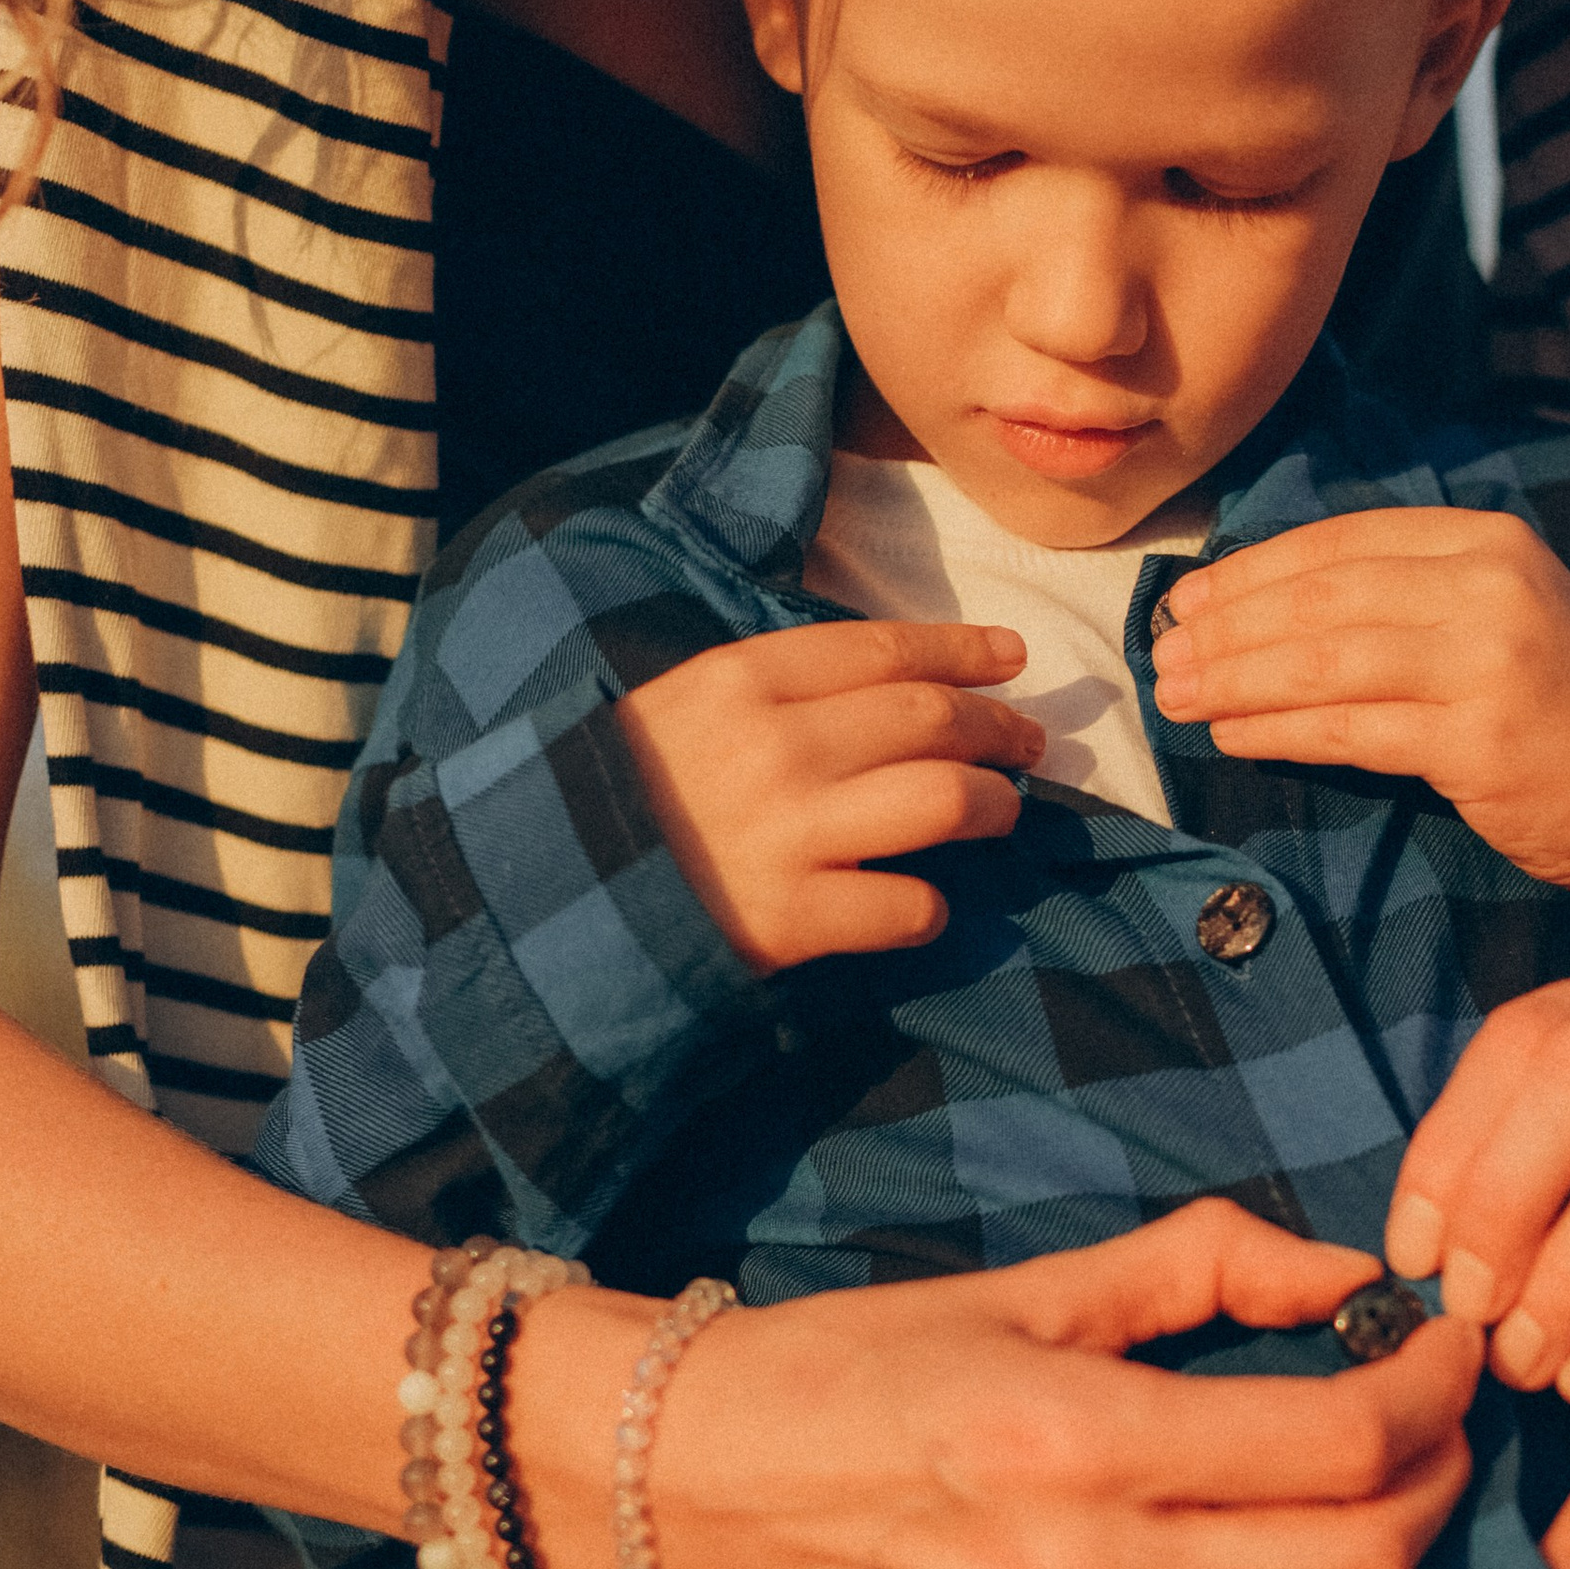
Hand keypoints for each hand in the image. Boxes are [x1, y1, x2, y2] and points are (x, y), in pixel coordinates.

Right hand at [615, 619, 1045, 968]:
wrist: (540, 891)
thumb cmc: (623, 789)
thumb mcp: (685, 704)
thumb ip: (779, 687)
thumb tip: (893, 684)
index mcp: (744, 680)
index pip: (885, 649)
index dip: (962, 650)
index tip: (1011, 654)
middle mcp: (777, 747)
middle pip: (930, 720)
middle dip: (998, 725)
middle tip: (1029, 741)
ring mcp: (788, 834)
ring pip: (943, 801)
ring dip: (993, 804)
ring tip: (1004, 810)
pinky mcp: (790, 919)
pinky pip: (905, 906)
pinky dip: (929, 906)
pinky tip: (925, 902)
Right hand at [626, 1198, 1484, 1568]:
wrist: (697, 1488)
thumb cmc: (862, 1361)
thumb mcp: (1029, 1284)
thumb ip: (1202, 1266)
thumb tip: (1344, 1273)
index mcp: (1074, 1439)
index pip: (1337, 1446)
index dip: (1429, 1394)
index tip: (1448, 1346)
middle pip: (1358, 1566)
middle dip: (1434, 1484)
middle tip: (1436, 1417)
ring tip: (1373, 1492)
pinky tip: (1274, 1557)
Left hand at [1149, 508, 1569, 963]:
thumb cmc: (1561, 720)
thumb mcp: (1498, 623)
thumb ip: (1406, 599)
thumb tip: (1257, 601)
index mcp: (1493, 541)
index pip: (1342, 542)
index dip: (1251, 569)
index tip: (1184, 599)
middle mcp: (1497, 585)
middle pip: (1324, 597)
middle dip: (1228, 625)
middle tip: (1160, 653)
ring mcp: (1494, 659)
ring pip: (1327, 659)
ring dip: (1237, 678)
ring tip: (1176, 696)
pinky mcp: (1483, 737)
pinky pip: (1352, 728)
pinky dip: (1279, 730)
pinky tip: (1232, 736)